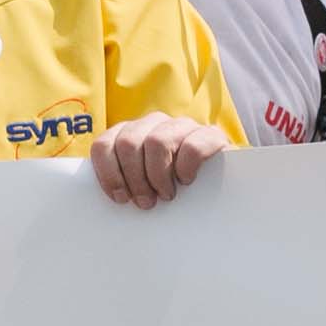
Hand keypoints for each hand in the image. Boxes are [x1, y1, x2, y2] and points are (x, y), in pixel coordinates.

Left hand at [92, 114, 230, 208]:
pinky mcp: (210, 135)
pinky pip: (191, 146)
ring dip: (158, 175)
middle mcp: (155, 124)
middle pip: (128, 143)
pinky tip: (186, 181)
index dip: (108, 173)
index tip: (121, 198)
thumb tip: (112, 198)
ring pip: (157, 141)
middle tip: (146, 201)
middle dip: (134, 178)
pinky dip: (185, 168)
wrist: (220, 184)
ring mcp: (183, 126)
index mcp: (132, 133)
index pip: (104, 144)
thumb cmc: (174, 187)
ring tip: (166, 195)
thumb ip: (125, 182)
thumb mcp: (144, 184)